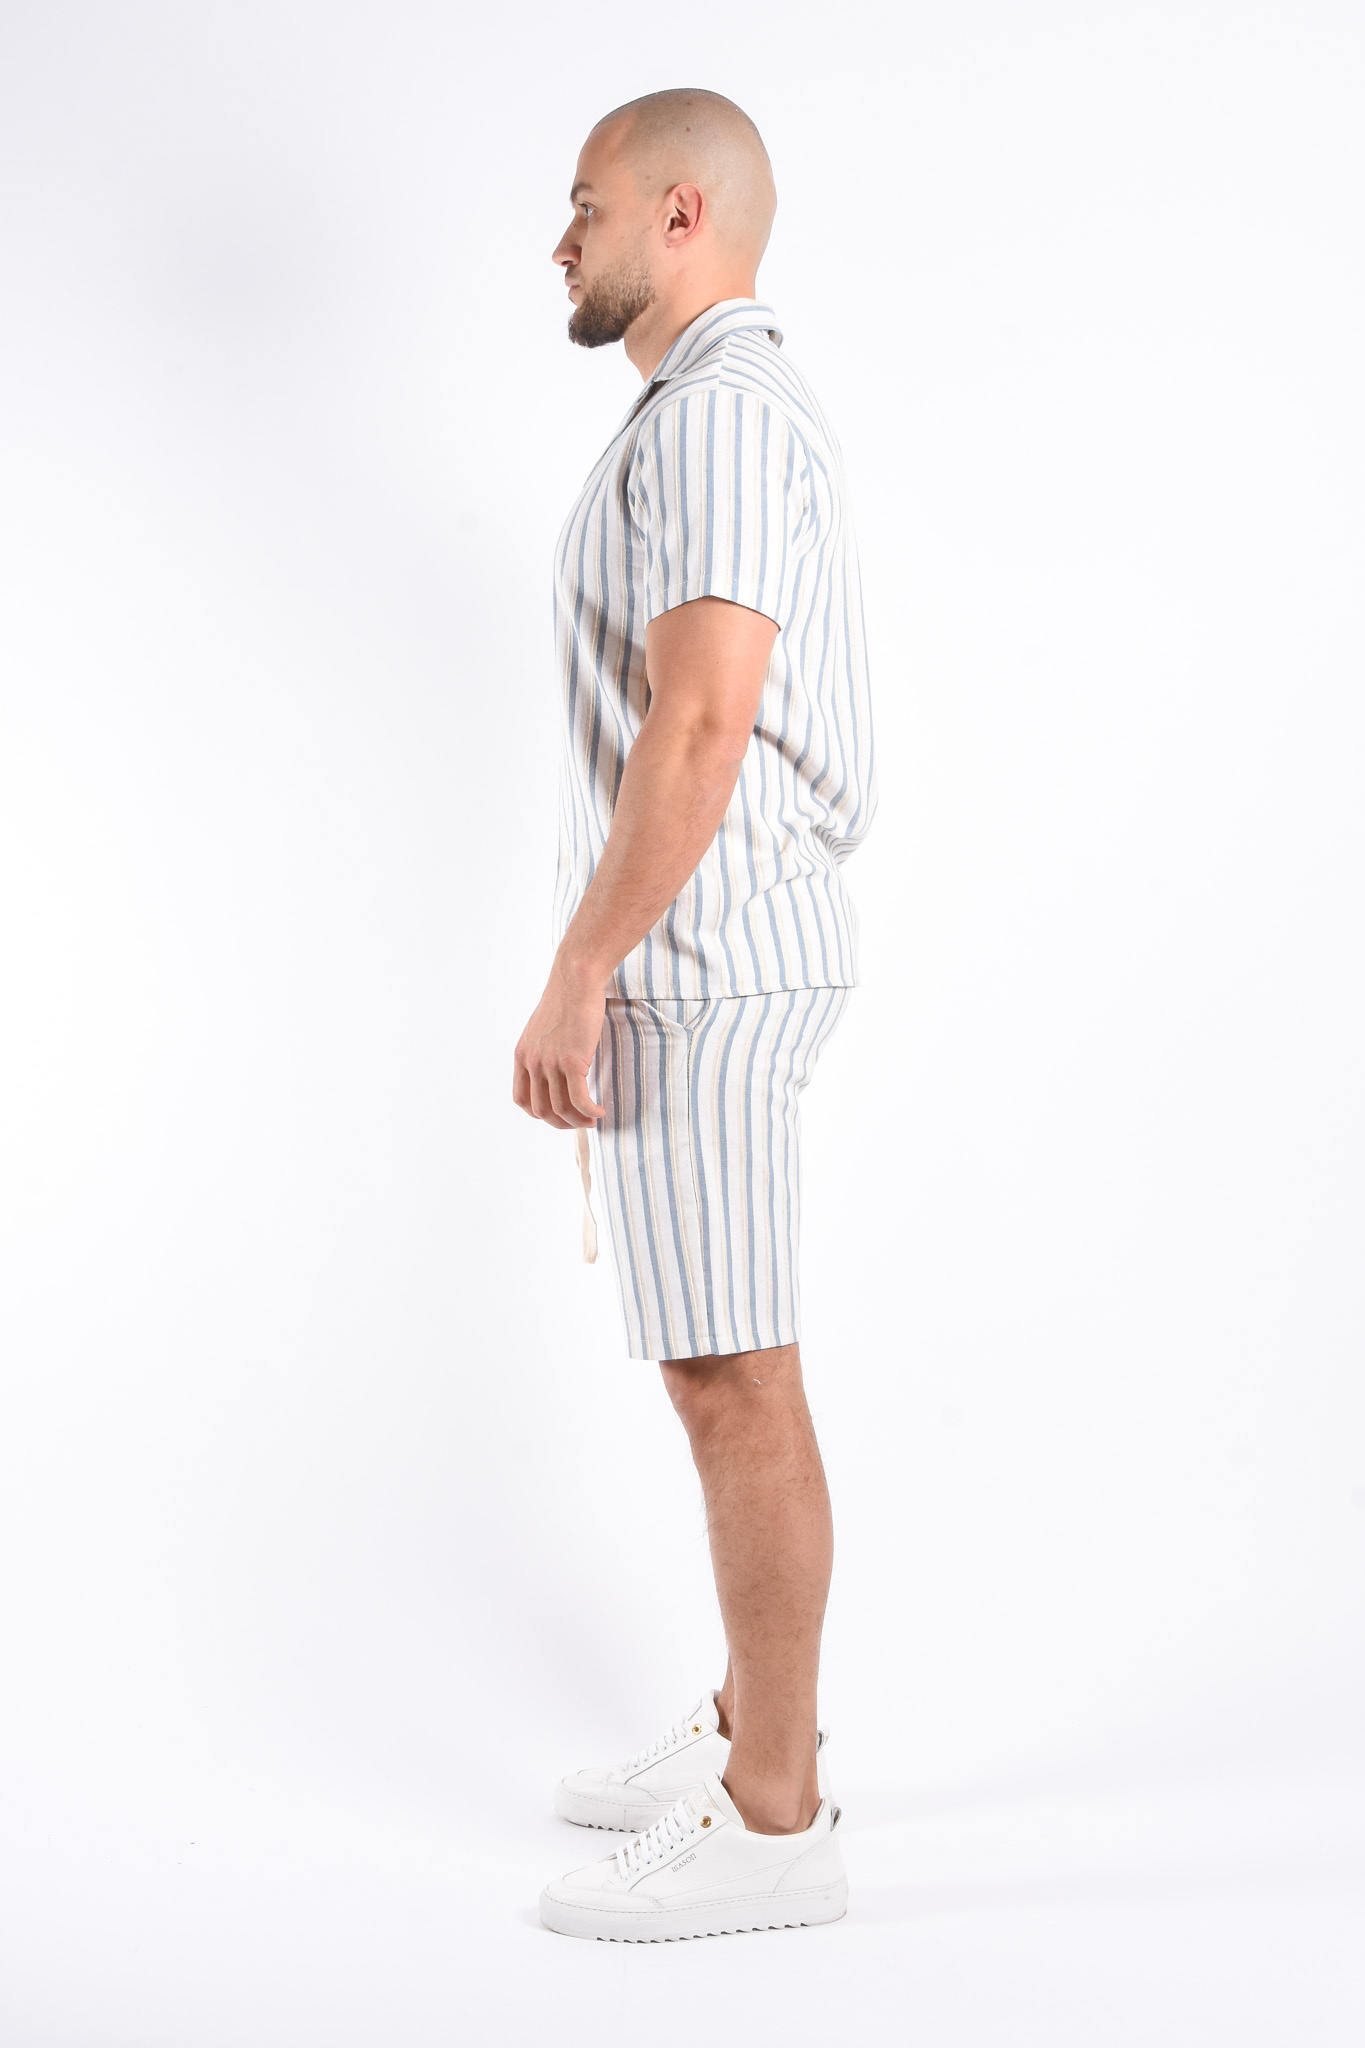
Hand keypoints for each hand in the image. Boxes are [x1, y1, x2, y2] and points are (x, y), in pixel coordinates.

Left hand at [512, 959, 606, 1128]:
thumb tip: (556, 1070)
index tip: (558, 1114)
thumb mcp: (544, 1030)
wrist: (575, 980)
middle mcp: (532, 1063)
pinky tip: (600, 1111)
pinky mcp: (572, 1061)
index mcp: (522, 1056)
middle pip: (541, 1110)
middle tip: (580, 1123)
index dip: (540, 1114)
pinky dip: (590, 1111)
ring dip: (578, 1121)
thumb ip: (544, 1052)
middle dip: (561, 1123)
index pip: (522, 1099)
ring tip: (593, 1119)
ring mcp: (550, 1063)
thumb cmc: (566, 1000)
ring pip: (561, 1109)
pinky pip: (580, 1100)